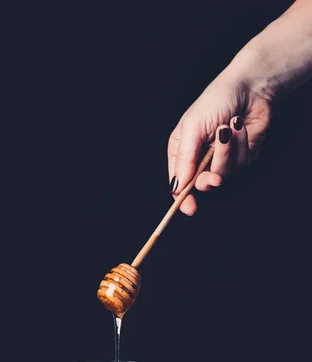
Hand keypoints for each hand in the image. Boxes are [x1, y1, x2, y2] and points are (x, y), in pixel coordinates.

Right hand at [167, 69, 271, 214]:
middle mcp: (201, 158)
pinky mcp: (242, 157)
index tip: (188, 208)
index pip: (179, 181)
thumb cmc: (215, 100)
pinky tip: (239, 126)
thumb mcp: (192, 127)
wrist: (250, 87)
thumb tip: (177, 186)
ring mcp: (222, 158)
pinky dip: (240, 144)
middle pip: (201, 184)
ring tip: (227, 128)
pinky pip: (240, 163)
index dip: (183, 197)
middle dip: (208, 179)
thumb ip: (184, 158)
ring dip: (226, 152)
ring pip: (223, 174)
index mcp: (183, 150)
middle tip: (214, 176)